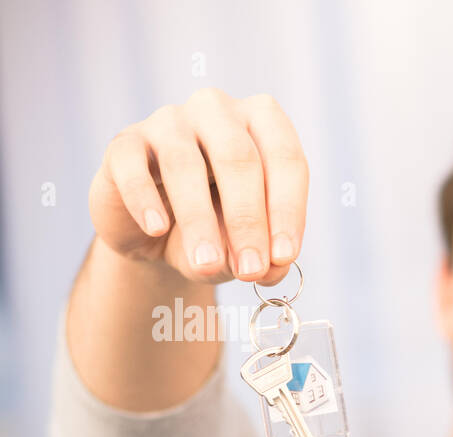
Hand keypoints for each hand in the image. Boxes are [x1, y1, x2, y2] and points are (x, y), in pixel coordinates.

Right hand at [88, 88, 307, 284]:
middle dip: (248, 220)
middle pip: (239, 158)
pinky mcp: (124, 142)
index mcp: (262, 124)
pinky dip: (144, 199)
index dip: (288, 210)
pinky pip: (131, 165)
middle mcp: (217, 111)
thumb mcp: (246, 246)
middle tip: (250, 269)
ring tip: (207, 265)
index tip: (283, 257)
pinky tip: (156, 229)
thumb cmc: (218, 228)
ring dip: (199, 220)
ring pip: (185, 164)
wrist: (158, 234)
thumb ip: (266, 258)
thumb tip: (274, 268)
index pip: (286, 159)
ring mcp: (168, 121)